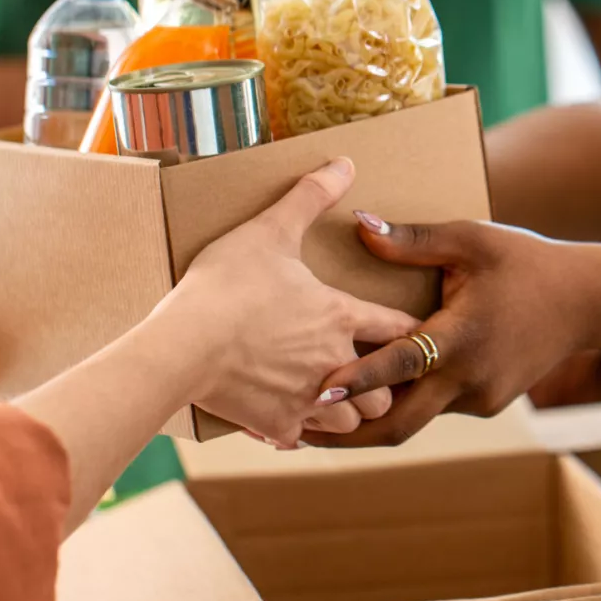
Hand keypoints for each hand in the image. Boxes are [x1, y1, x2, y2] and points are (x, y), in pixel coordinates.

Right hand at [150, 161, 418, 445]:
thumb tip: (346, 162)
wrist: (184, 344)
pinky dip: (299, 430)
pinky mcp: (275, 424)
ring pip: (350, 422)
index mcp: (339, 315)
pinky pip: (302, 438)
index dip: (411, 332)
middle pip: (384, 388)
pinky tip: (286, 417)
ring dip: (345, 411)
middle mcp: (334, 361)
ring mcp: (306, 398)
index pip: (397, 329)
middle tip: (368, 373)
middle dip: (382, 383)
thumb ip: (310, 196)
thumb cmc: (227, 284)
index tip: (416, 335)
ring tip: (331, 397)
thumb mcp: (269, 230)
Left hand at [303, 216, 600, 447]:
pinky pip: (434, 408)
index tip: (314, 397)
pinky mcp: (485, 403)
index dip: (355, 383)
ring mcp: (479, 399)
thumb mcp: (470, 240)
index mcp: (462, 338)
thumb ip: (412, 240)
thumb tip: (359, 225)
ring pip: (414, 419)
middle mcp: (469, 379)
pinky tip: (368, 398)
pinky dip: (401, 405)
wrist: (588, 302)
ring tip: (317, 421)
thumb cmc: (526, 263)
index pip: (398, 367)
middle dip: (347, 435)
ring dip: (370, 420)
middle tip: (296, 432)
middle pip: (399, 425)